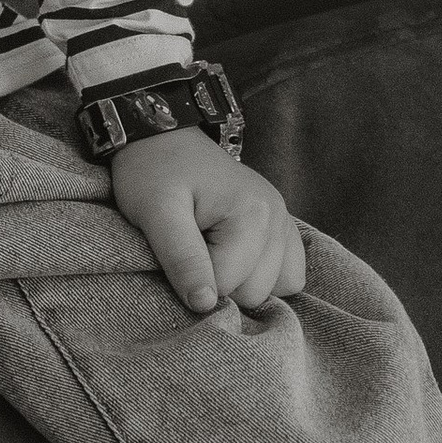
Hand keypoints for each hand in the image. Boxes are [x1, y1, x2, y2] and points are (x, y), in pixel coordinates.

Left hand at [109, 126, 305, 314]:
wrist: (161, 138)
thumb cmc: (153, 172)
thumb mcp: (155, 213)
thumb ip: (182, 258)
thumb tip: (205, 304)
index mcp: (252, 213)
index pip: (227, 285)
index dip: (193, 278)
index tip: (175, 249)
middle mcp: (278, 216)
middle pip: (254, 292)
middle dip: (217, 280)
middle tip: (192, 244)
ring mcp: (284, 221)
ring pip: (274, 290)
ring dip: (239, 280)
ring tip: (210, 247)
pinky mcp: (283, 227)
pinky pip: (288, 277)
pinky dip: (262, 277)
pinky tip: (234, 258)